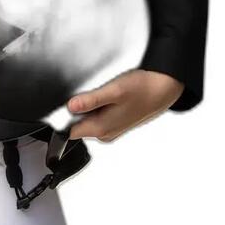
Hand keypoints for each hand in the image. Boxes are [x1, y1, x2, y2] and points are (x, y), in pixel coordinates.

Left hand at [66, 69, 184, 142]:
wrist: (162, 91)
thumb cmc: (142, 90)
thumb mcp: (113, 91)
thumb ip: (91, 100)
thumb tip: (70, 106)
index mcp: (101, 128)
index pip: (69, 131)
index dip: (62, 117)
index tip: (67, 102)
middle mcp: (104, 134)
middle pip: (76, 124)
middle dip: (76, 109)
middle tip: (89, 93)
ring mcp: (110, 130)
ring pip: (87, 120)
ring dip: (88, 107)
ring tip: (101, 93)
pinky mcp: (115, 123)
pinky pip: (97, 117)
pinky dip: (97, 107)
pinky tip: (107, 96)